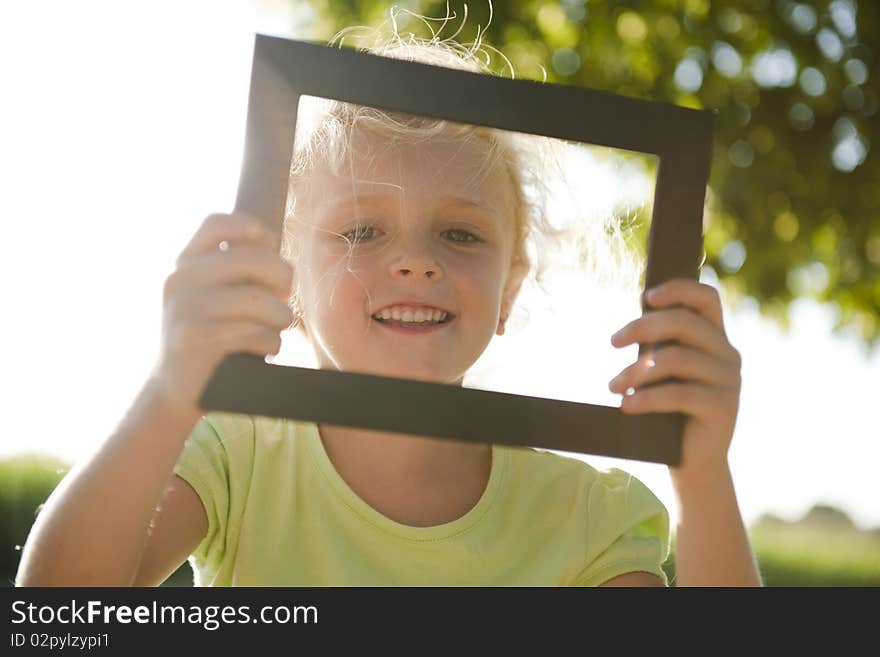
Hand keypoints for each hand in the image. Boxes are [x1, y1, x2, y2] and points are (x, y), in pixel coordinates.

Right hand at [152, 212, 295, 420]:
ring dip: (281, 319)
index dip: (255, 231)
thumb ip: (240, 273)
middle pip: (252, 258)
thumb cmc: (213, 338)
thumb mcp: (217, 297)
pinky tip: (263, 350)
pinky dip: (270, 343)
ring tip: (274, 331)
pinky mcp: (196, 340)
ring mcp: (185, 309)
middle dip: (283, 278)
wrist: (176, 390)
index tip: (271, 252)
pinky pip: (254, 332)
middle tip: (284, 300)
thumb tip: (282, 266)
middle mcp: (180, 280)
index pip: (218, 223)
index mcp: (186, 263)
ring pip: (260, 300)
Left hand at [608, 278, 741, 486]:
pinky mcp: (724, 408)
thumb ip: (659, 347)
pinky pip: (679, 394)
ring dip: (636, 371)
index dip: (679, 289)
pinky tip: (625, 406)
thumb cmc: (670, 413)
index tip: (645, 297)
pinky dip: (646, 398)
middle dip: (642, 328)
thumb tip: (631, 327)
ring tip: (612, 387)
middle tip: (612, 341)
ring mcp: (730, 381)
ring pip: (677, 359)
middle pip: (684, 322)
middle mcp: (729, 355)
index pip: (707, 298)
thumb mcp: (665, 374)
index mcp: (716, 339)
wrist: (693, 463)